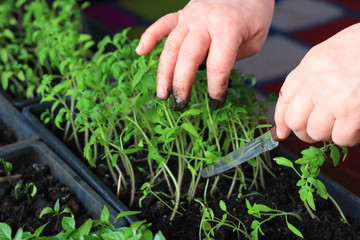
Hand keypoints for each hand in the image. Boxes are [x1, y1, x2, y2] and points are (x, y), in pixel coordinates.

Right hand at [136, 0, 273, 109]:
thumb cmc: (253, 15)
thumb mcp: (254, 40)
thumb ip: (232, 58)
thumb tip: (210, 75)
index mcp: (228, 28)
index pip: (218, 64)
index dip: (215, 87)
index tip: (215, 102)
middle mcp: (206, 21)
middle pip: (188, 57)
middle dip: (181, 83)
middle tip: (179, 104)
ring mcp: (190, 16)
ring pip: (171, 46)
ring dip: (164, 72)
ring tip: (162, 94)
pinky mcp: (181, 13)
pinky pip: (162, 24)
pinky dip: (149, 37)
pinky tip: (140, 52)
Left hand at [275, 23, 359, 145]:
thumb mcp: (327, 55)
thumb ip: (310, 78)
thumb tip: (299, 108)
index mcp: (308, 69)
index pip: (284, 100)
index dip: (282, 120)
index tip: (284, 131)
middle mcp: (315, 84)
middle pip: (295, 121)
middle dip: (304, 131)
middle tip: (320, 128)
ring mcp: (333, 100)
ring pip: (316, 132)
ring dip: (329, 133)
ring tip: (343, 122)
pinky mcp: (353, 112)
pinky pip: (340, 138)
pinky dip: (349, 137)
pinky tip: (356, 126)